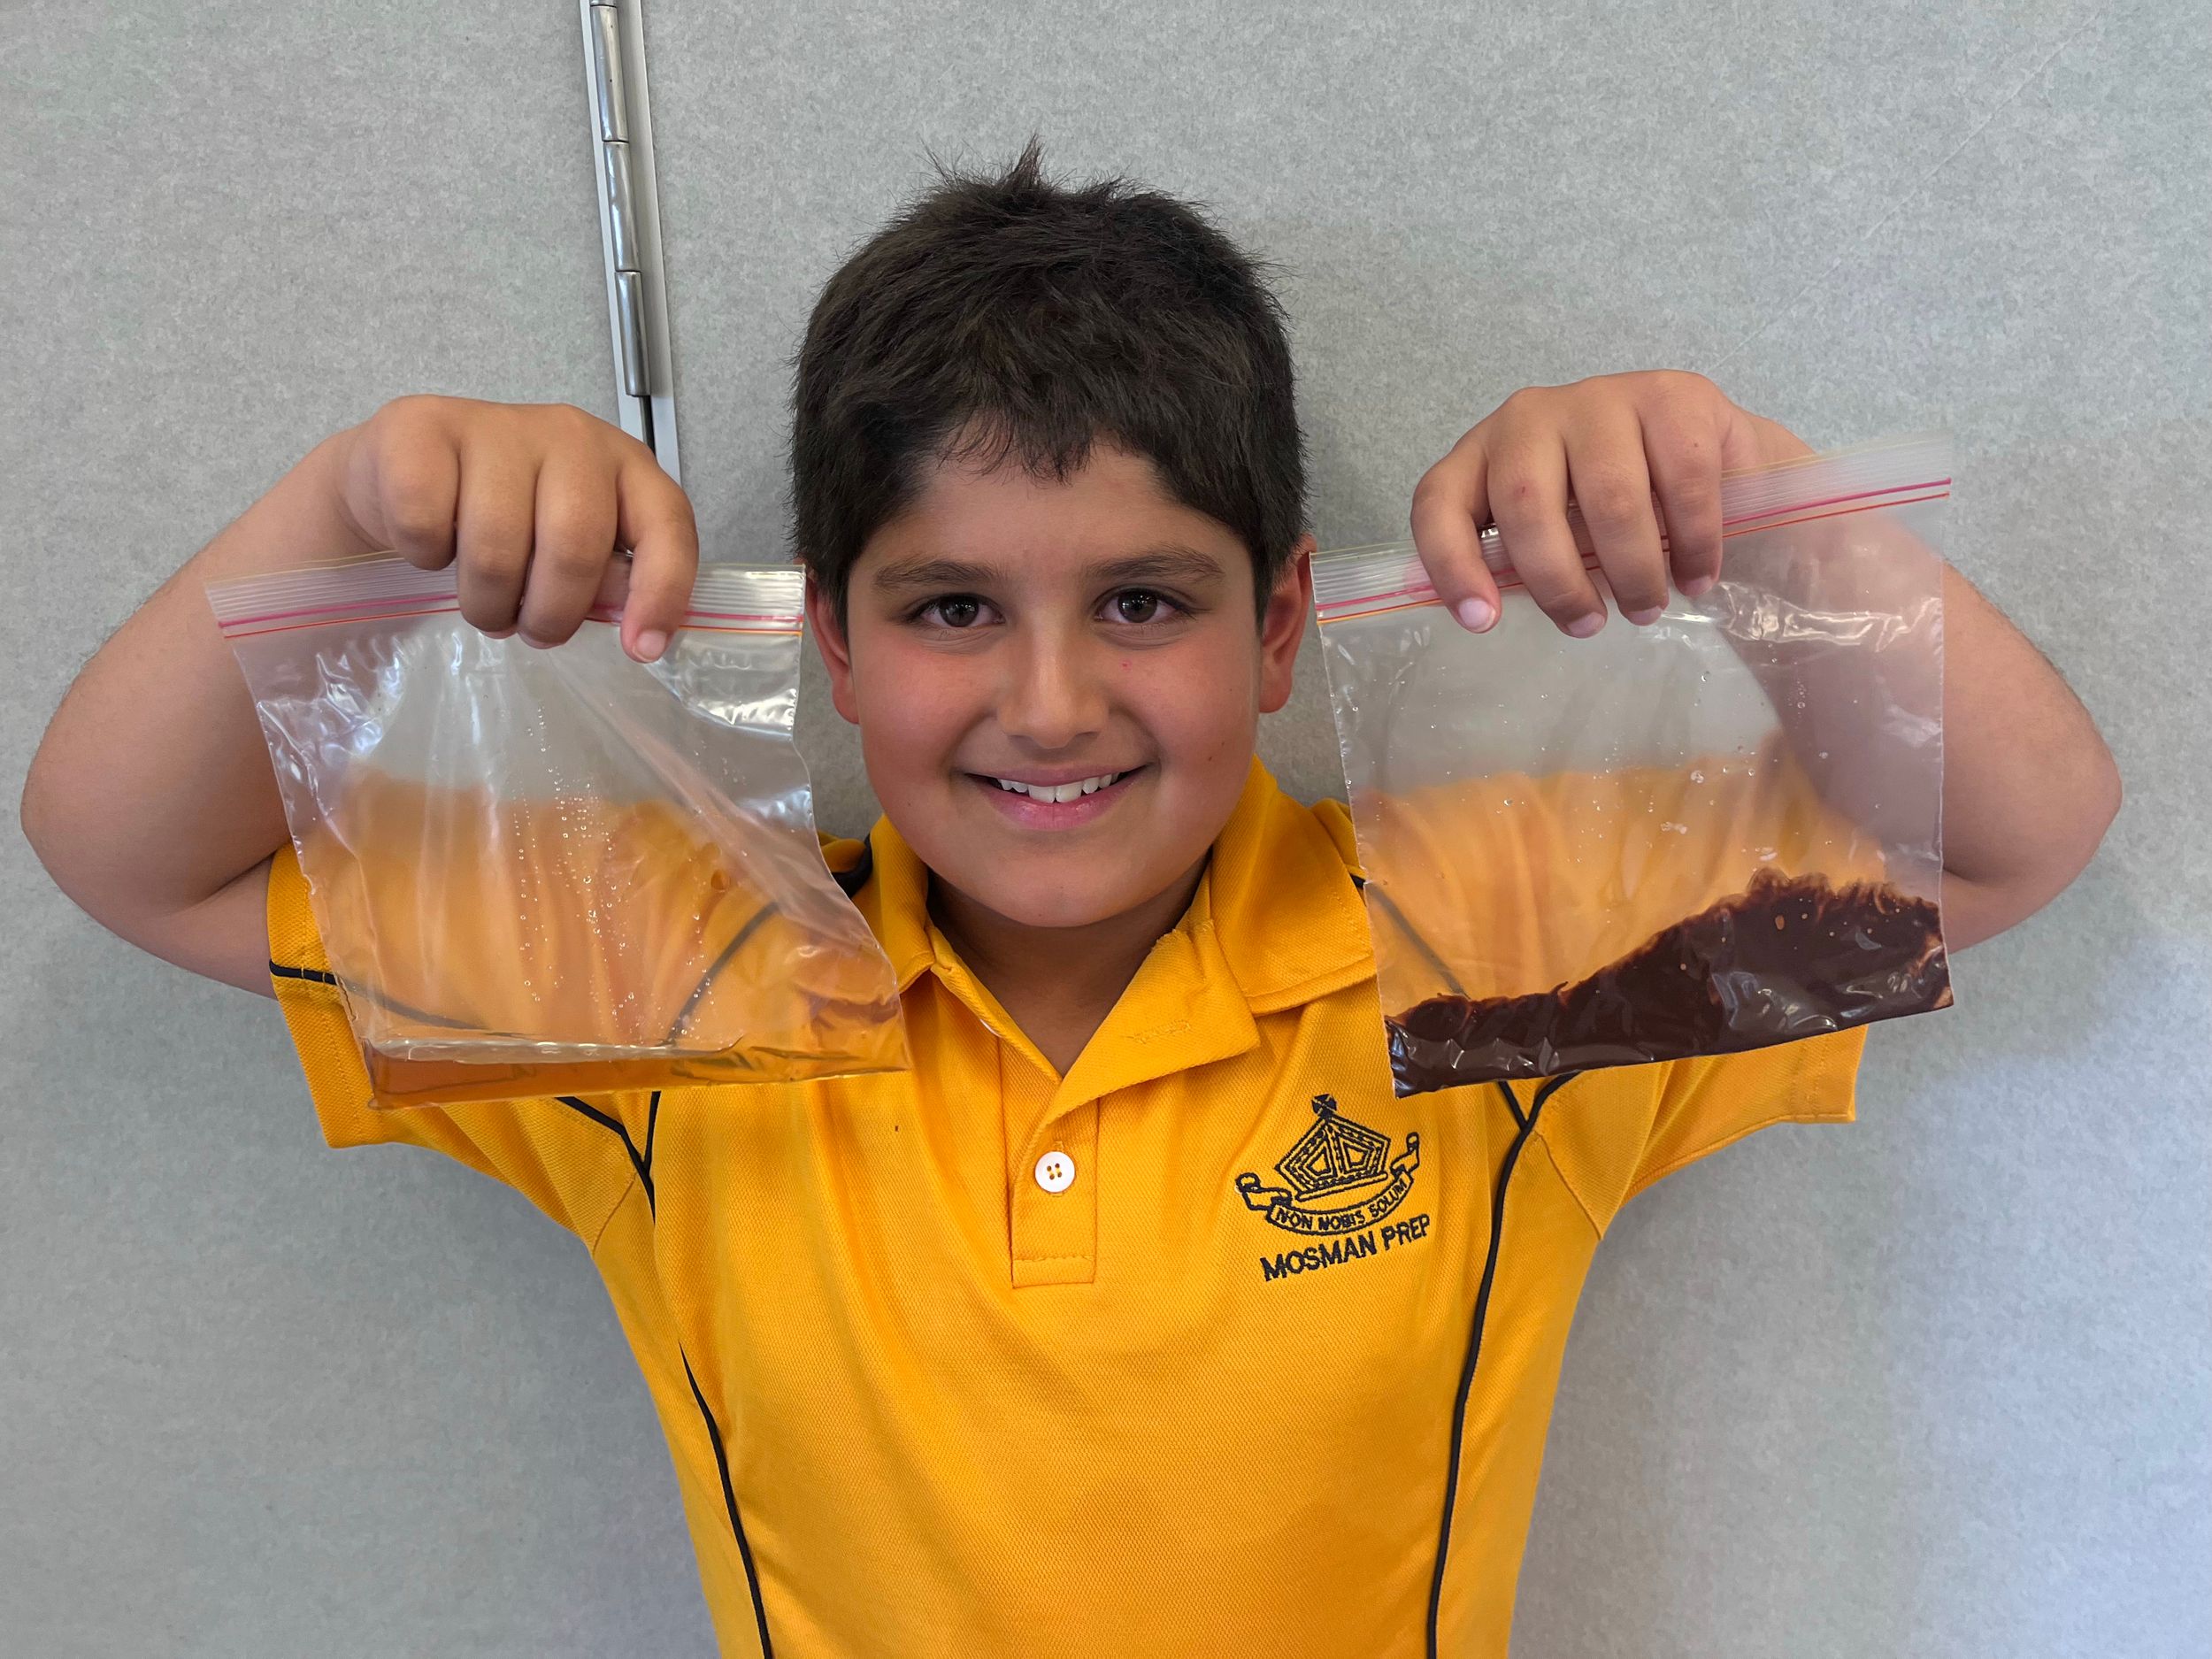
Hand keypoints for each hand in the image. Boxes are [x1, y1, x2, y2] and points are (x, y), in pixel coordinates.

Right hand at [328, 395, 699, 660]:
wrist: (402, 472)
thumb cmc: (504, 521)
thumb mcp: (569, 551)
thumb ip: (608, 580)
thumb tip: (638, 634)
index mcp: (623, 464)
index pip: (665, 524)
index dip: (661, 592)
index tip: (640, 650)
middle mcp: (569, 434)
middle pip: (575, 545)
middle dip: (551, 613)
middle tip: (530, 629)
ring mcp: (496, 423)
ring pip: (496, 546)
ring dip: (486, 603)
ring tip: (483, 603)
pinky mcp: (421, 426)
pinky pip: (426, 524)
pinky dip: (426, 558)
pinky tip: (432, 548)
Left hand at [1409, 370, 1779, 636]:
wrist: (1716, 466)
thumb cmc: (1619, 516)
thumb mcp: (1557, 541)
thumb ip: (1520, 566)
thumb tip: (1483, 614)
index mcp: (1486, 454)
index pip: (1442, 500)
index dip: (1452, 563)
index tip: (1482, 621)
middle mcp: (1533, 415)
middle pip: (1526, 503)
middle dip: (1558, 581)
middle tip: (1589, 624)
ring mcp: (1604, 397)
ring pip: (1608, 495)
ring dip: (1632, 569)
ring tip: (1647, 608)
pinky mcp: (1675, 396)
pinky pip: (1682, 480)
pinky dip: (1693, 542)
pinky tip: (1697, 576)